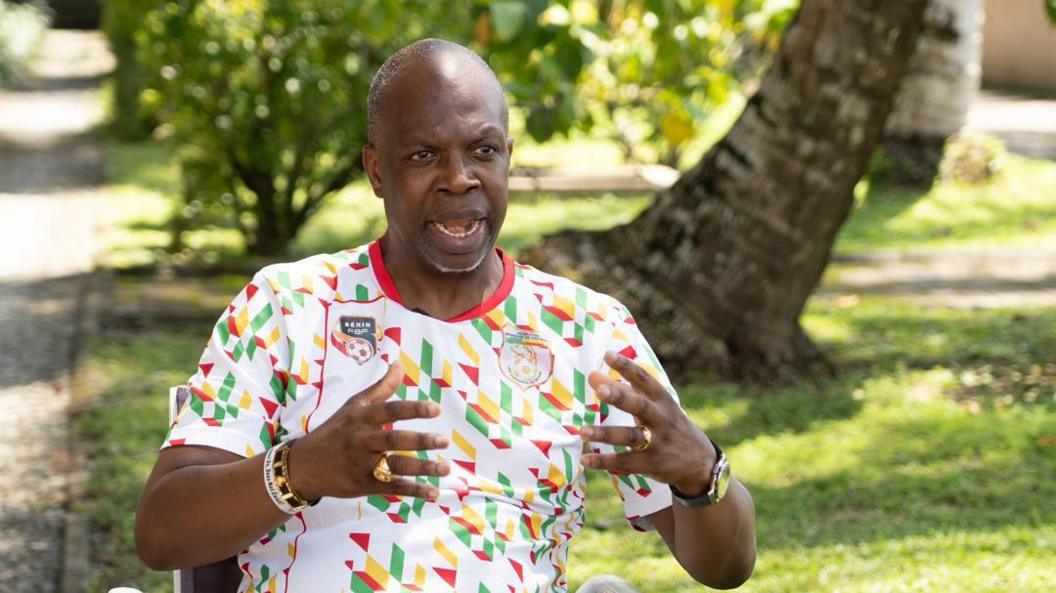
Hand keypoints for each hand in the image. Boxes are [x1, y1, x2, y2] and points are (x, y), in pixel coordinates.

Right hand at [289, 363, 450, 500]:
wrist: (303, 466)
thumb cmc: (334, 431)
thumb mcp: (353, 406)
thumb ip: (380, 388)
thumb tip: (399, 364)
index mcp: (361, 418)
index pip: (390, 410)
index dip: (413, 409)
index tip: (436, 409)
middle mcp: (362, 440)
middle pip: (394, 439)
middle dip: (420, 441)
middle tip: (444, 441)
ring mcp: (362, 464)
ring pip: (395, 465)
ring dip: (422, 468)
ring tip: (445, 469)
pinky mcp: (364, 485)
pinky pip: (392, 487)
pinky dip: (413, 491)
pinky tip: (433, 492)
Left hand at [581, 351, 716, 496]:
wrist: (701, 462)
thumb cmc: (669, 425)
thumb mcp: (656, 406)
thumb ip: (626, 390)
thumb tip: (593, 375)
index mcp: (662, 400)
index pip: (644, 379)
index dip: (627, 367)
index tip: (608, 355)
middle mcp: (661, 419)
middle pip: (640, 406)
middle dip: (620, 397)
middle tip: (599, 390)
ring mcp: (658, 443)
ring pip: (630, 437)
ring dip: (606, 433)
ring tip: (583, 430)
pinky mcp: (652, 464)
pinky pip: (625, 463)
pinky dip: (604, 461)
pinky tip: (585, 459)